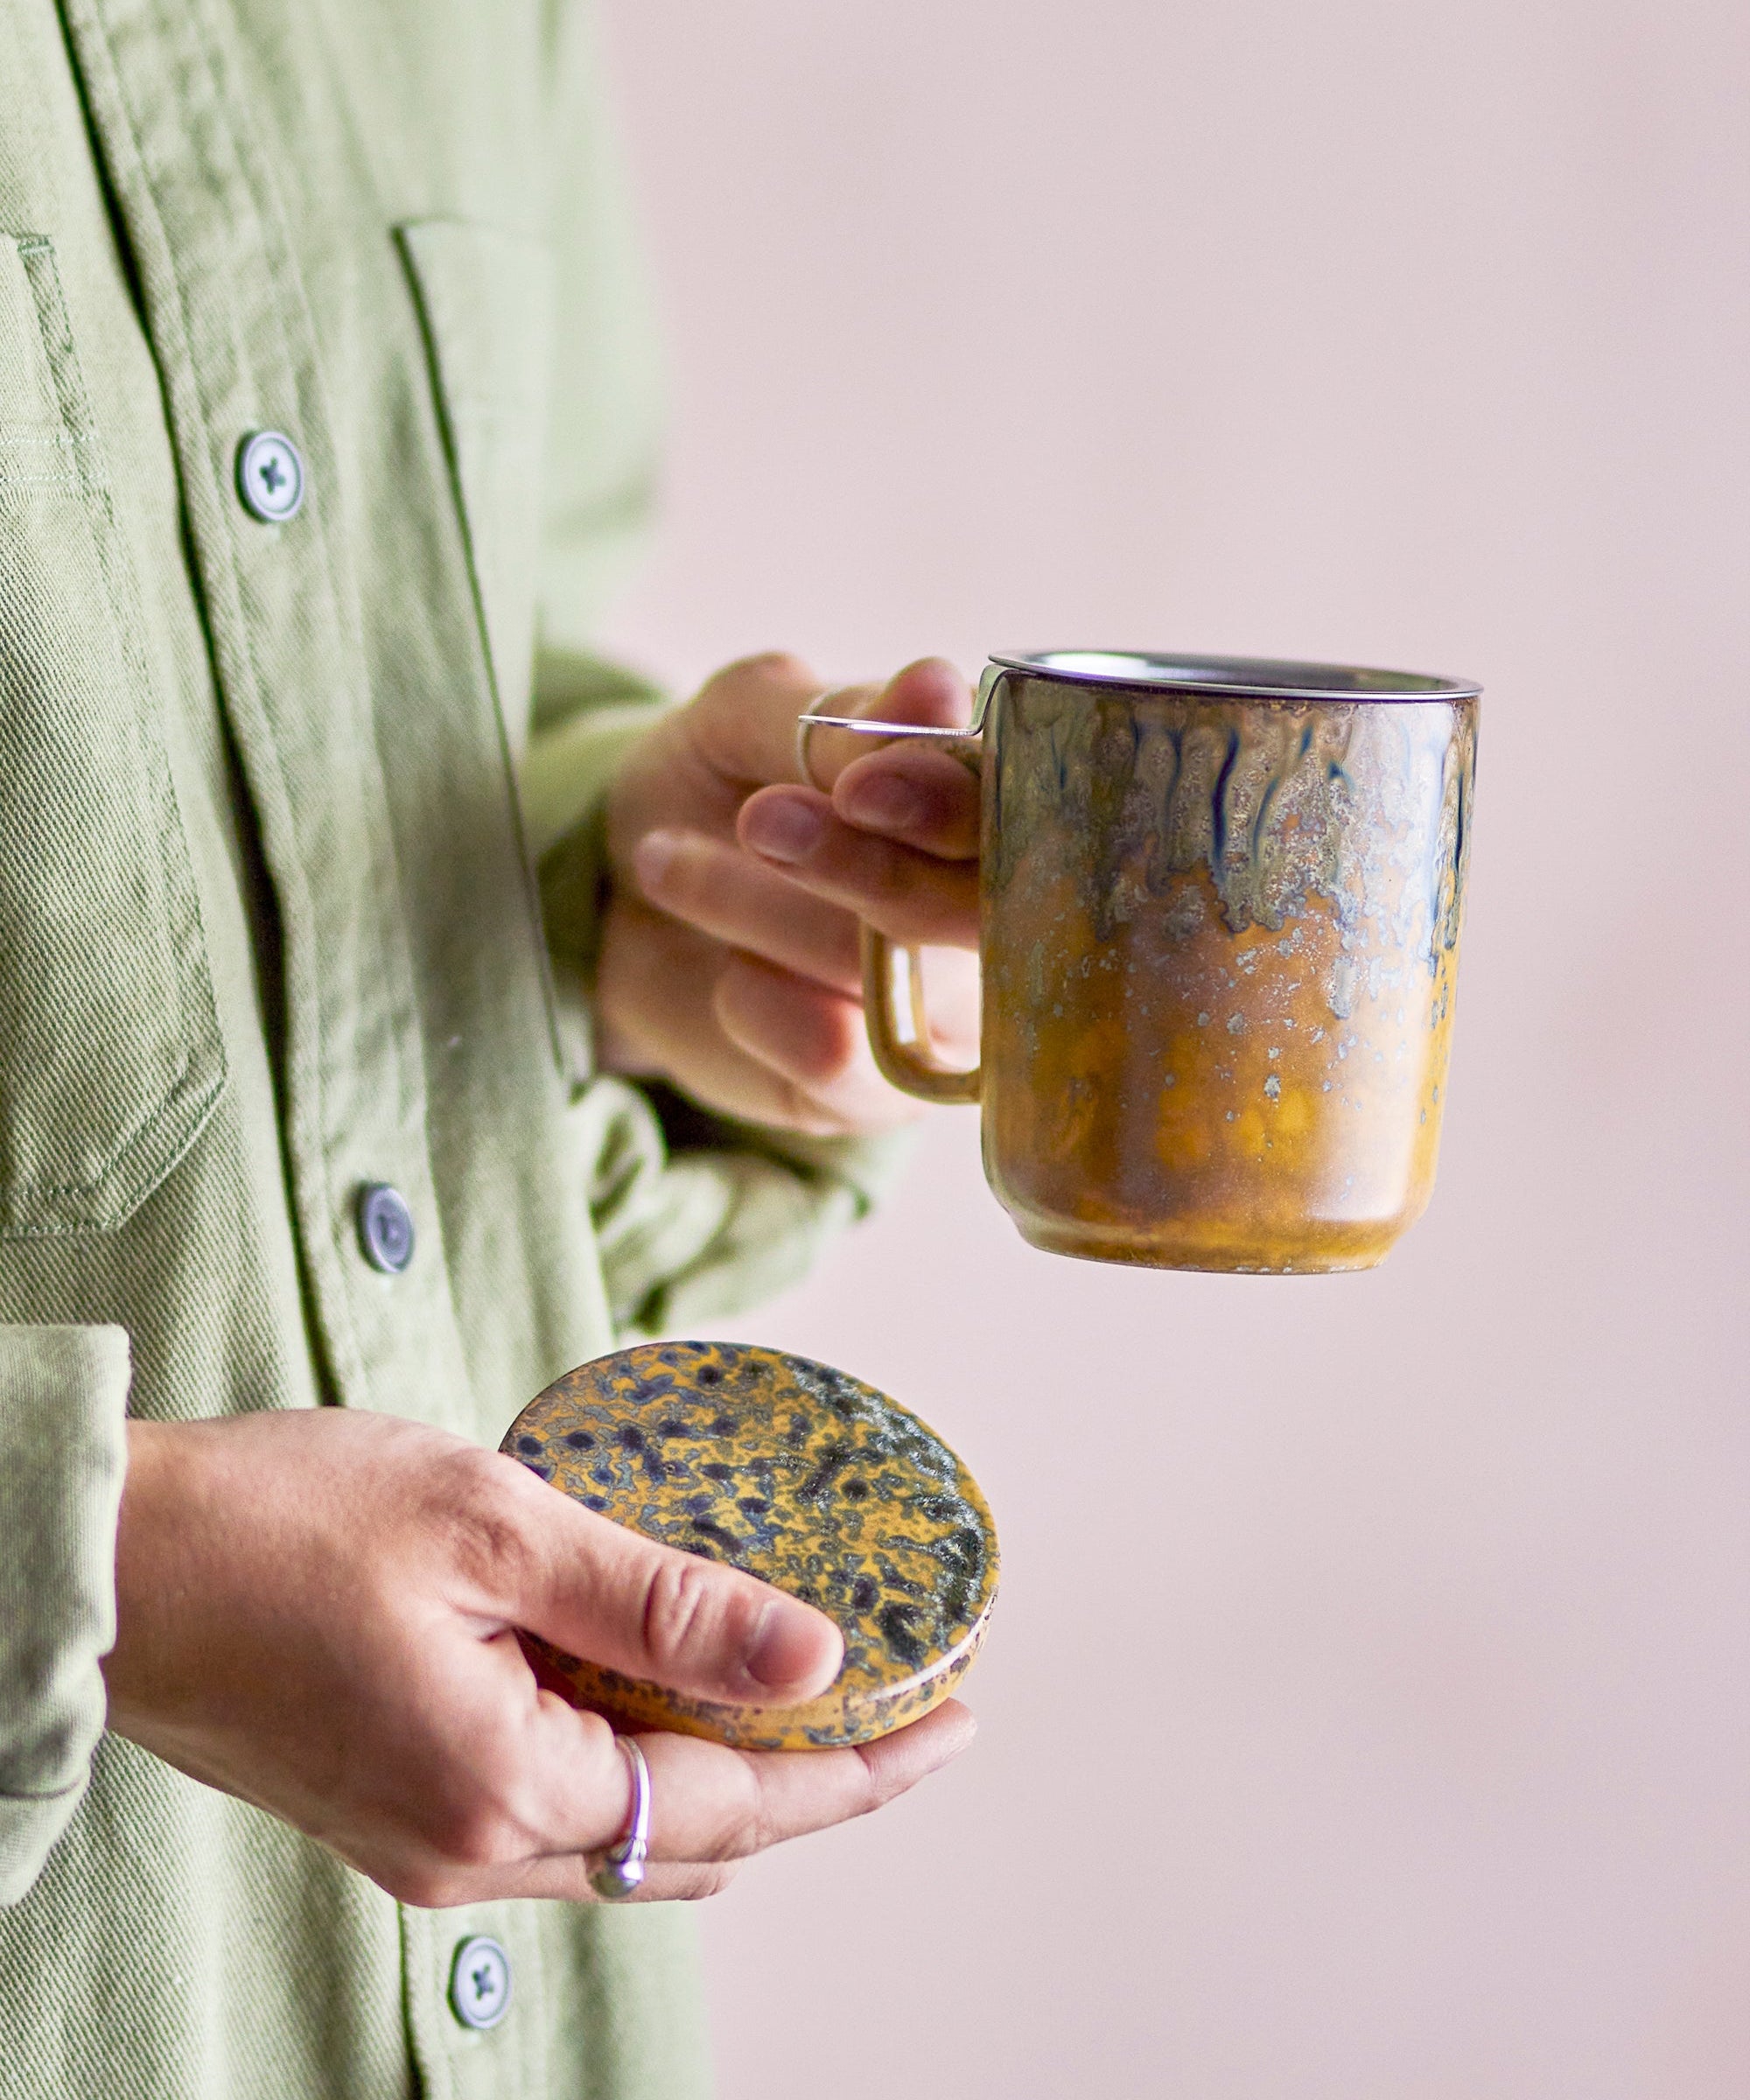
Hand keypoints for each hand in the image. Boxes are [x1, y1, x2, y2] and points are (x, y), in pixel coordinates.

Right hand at [103, 1411, 972, 1905]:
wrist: (104, 1561)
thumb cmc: (275, 1520)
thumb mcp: (494, 1525)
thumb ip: (658, 1600)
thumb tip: (810, 1653)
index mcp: (501, 1785)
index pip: (736, 1802)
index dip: (860, 1766)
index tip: (956, 1719)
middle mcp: (467, 1848)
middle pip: (696, 1841)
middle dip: (816, 1782)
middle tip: (908, 1706)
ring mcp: (423, 1842)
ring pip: (628, 1839)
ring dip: (730, 1778)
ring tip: (815, 1699)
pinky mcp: (393, 1808)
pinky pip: (557, 1815)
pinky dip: (639, 1768)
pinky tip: (669, 1698)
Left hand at [599, 653, 980, 1134]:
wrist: (613, 895)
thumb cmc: (712, 787)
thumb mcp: (750, 718)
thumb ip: (844, 713)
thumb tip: (938, 691)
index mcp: (988, 811)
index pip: (1018, 817)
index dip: (947, 806)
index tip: (861, 787)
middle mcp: (988, 921)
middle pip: (969, 914)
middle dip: (858, 867)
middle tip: (758, 820)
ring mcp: (938, 1018)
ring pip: (877, 976)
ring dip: (755, 909)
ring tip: (668, 862)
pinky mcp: (872, 1093)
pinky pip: (831, 1052)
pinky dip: (753, 1001)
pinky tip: (728, 973)